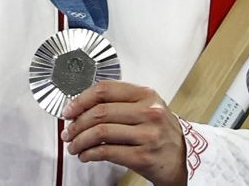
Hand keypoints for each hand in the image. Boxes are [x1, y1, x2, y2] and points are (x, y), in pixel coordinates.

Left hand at [62, 81, 186, 185]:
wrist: (181, 159)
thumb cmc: (160, 132)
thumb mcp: (147, 108)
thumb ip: (120, 102)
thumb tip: (82, 106)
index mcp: (146, 95)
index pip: (105, 90)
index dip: (81, 99)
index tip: (69, 110)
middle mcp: (149, 112)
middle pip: (100, 112)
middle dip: (77, 124)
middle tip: (68, 132)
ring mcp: (147, 134)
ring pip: (100, 132)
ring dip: (80, 140)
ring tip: (74, 146)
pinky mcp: (143, 156)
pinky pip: (107, 152)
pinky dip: (90, 153)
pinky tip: (86, 155)